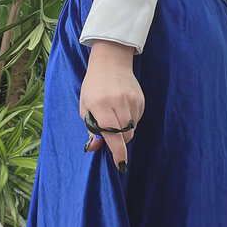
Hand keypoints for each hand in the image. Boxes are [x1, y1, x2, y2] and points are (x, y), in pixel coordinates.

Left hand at [79, 40, 144, 169]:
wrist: (111, 62)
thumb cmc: (94, 86)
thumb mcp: (86, 107)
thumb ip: (92, 129)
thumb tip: (94, 148)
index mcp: (101, 105)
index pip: (112, 133)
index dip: (117, 151)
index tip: (121, 164)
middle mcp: (118, 102)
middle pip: (125, 135)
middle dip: (119, 141)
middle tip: (110, 133)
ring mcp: (131, 100)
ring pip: (132, 128)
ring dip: (124, 131)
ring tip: (115, 116)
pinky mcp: (140, 99)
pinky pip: (137, 119)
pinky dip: (130, 120)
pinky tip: (122, 109)